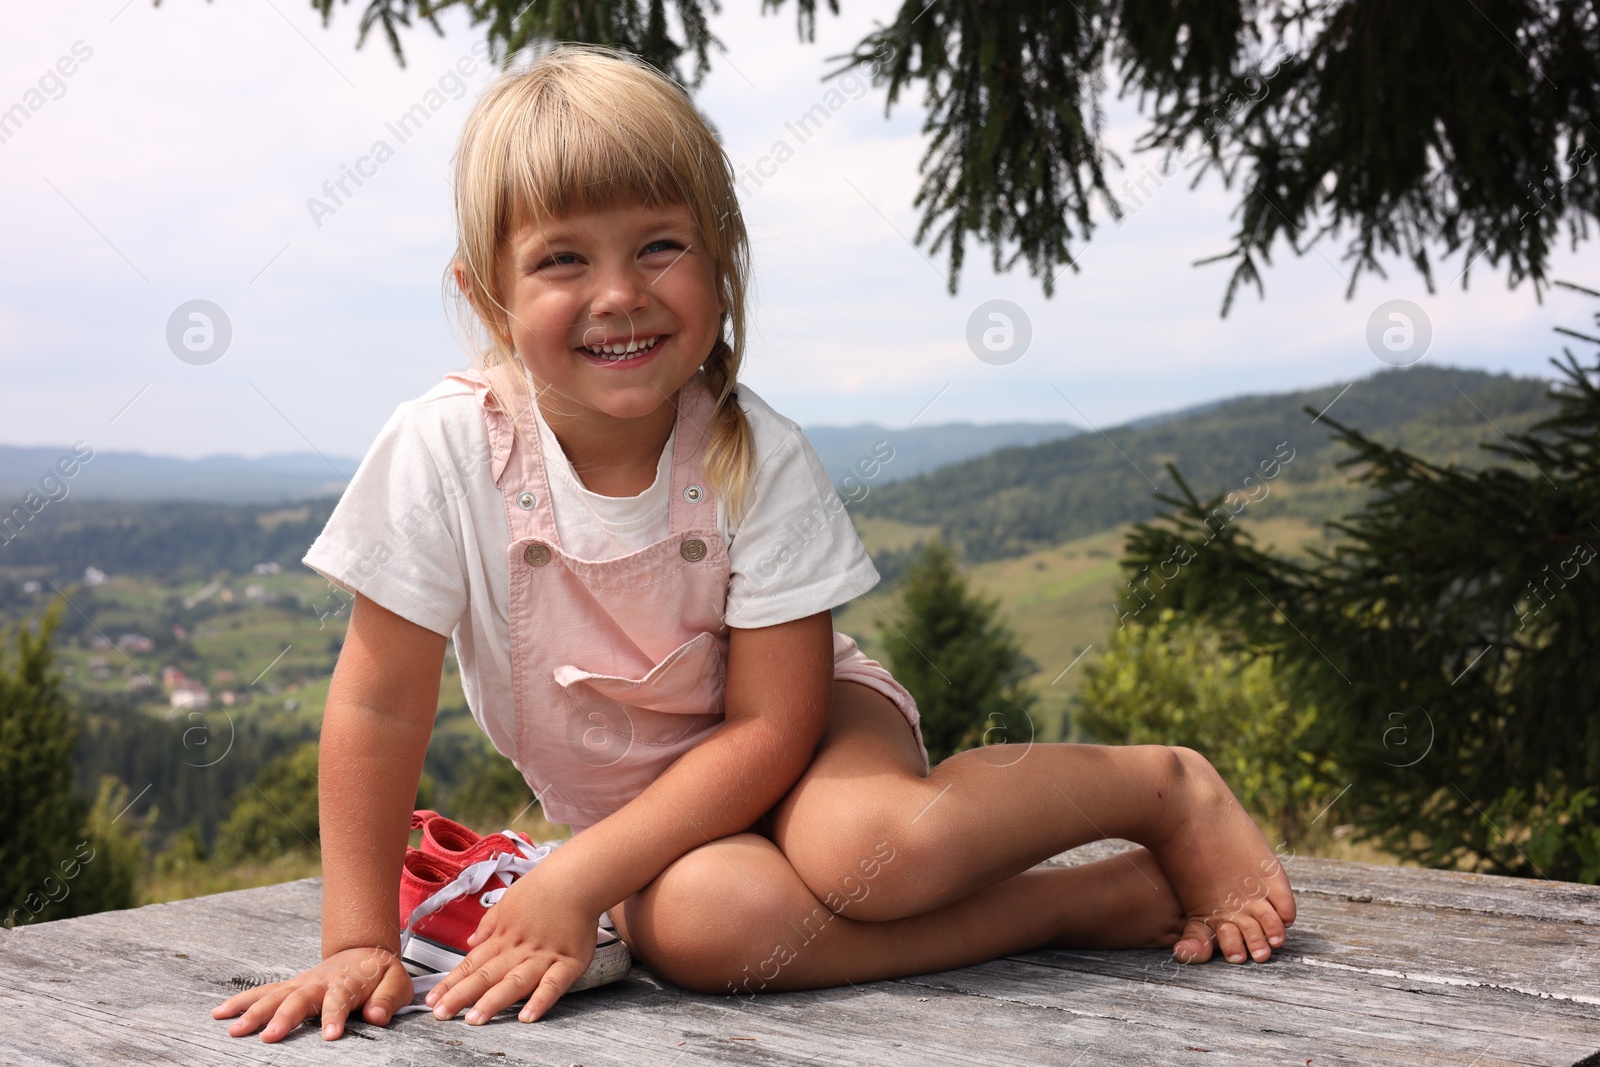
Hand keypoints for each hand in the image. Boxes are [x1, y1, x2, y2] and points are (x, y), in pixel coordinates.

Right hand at [211, 946, 412, 1041]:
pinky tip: (219, 1013)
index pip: (341, 999)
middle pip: (300, 998)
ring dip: (254, 1011)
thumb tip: (378, 1017)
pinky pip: (263, 992)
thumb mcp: (397, 982)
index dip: (335, 1015)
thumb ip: (388, 999)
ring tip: (233, 1029)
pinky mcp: (290, 985)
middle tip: (268, 1037)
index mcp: (350, 982)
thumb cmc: (381, 973)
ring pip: (276, 995)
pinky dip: (241, 1000)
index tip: (329, 1035)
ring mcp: (302, 982)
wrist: (365, 949)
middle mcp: (321, 981)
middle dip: (284, 1017)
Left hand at [422, 871, 598, 1024]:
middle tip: (441, 1014)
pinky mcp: (569, 963)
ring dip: (493, 1001)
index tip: (432, 1000)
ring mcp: (543, 957)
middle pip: (486, 976)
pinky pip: (554, 985)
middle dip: (461, 996)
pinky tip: (528, 1016)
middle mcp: (519, 950)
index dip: (450, 983)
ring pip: (514, 983)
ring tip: (475, 1018)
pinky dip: (541, 1000)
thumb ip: (488, 926)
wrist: (577, 877)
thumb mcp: (507, 901)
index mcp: (503, 938)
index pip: (471, 964)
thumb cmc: (543, 888)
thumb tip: (470, 944)